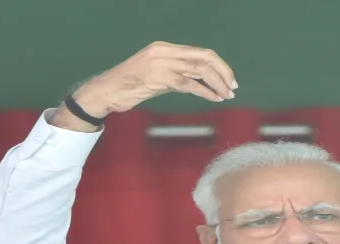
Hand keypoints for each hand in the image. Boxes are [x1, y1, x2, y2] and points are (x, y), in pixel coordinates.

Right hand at [53, 41, 236, 129]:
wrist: (106, 92)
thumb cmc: (130, 86)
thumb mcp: (156, 76)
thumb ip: (177, 75)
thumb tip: (200, 82)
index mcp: (165, 48)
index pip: (200, 52)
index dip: (219, 65)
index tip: (230, 79)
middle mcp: (164, 52)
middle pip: (204, 57)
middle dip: (223, 72)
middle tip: (233, 87)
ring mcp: (161, 64)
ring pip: (199, 70)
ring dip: (218, 83)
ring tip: (227, 94)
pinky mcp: (158, 78)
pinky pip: (189, 84)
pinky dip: (206, 92)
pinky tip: (215, 98)